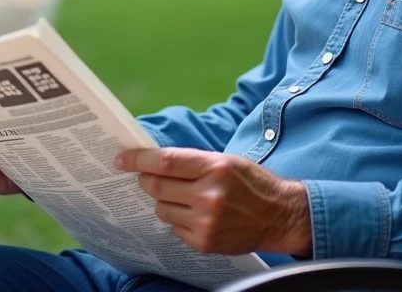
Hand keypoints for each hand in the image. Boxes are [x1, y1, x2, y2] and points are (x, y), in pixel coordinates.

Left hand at [115, 148, 311, 256]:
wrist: (279, 215)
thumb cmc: (251, 183)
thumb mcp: (226, 161)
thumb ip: (192, 161)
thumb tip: (154, 161)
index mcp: (215, 167)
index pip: (165, 161)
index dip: (139, 159)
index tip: (122, 159)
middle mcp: (209, 195)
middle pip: (157, 187)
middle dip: (146, 180)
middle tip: (146, 177)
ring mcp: (206, 221)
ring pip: (162, 209)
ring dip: (165, 201)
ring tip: (183, 198)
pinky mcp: (204, 242)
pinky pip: (175, 228)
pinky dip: (179, 220)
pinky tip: (196, 215)